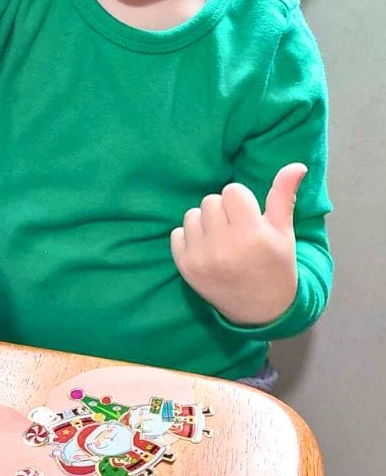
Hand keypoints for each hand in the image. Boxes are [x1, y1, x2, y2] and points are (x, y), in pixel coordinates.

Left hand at [170, 164, 306, 325]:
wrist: (261, 310)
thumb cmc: (276, 265)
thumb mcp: (283, 232)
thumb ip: (283, 196)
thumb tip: (296, 165)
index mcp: (251, 235)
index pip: (232, 192)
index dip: (242, 201)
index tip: (250, 217)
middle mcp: (223, 246)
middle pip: (210, 200)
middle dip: (224, 210)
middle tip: (236, 230)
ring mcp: (201, 258)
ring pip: (192, 215)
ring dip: (206, 223)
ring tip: (222, 240)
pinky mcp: (185, 268)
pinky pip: (177, 234)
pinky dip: (190, 238)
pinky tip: (208, 251)